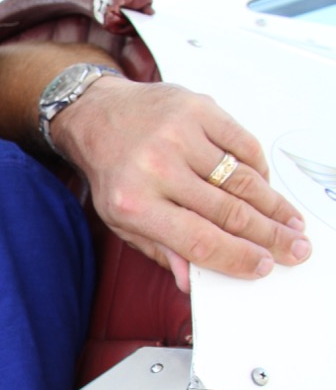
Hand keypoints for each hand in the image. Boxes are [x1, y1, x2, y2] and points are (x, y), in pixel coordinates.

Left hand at [52, 78, 311, 291]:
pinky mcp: (197, 109)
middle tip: (292, 248)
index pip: (199, 241)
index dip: (237, 258)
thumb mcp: (121, 219)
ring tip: (290, 222)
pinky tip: (264, 185)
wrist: (97, 116)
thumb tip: (190, 280)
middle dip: (268, 236)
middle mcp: (156, 167)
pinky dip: (258, 169)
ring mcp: (179, 135)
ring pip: (242, 180)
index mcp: (133, 202)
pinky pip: (243, 145)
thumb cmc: (111, 170)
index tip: (261, 265)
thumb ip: (158, 250)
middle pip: (229, 212)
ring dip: (272, 206)